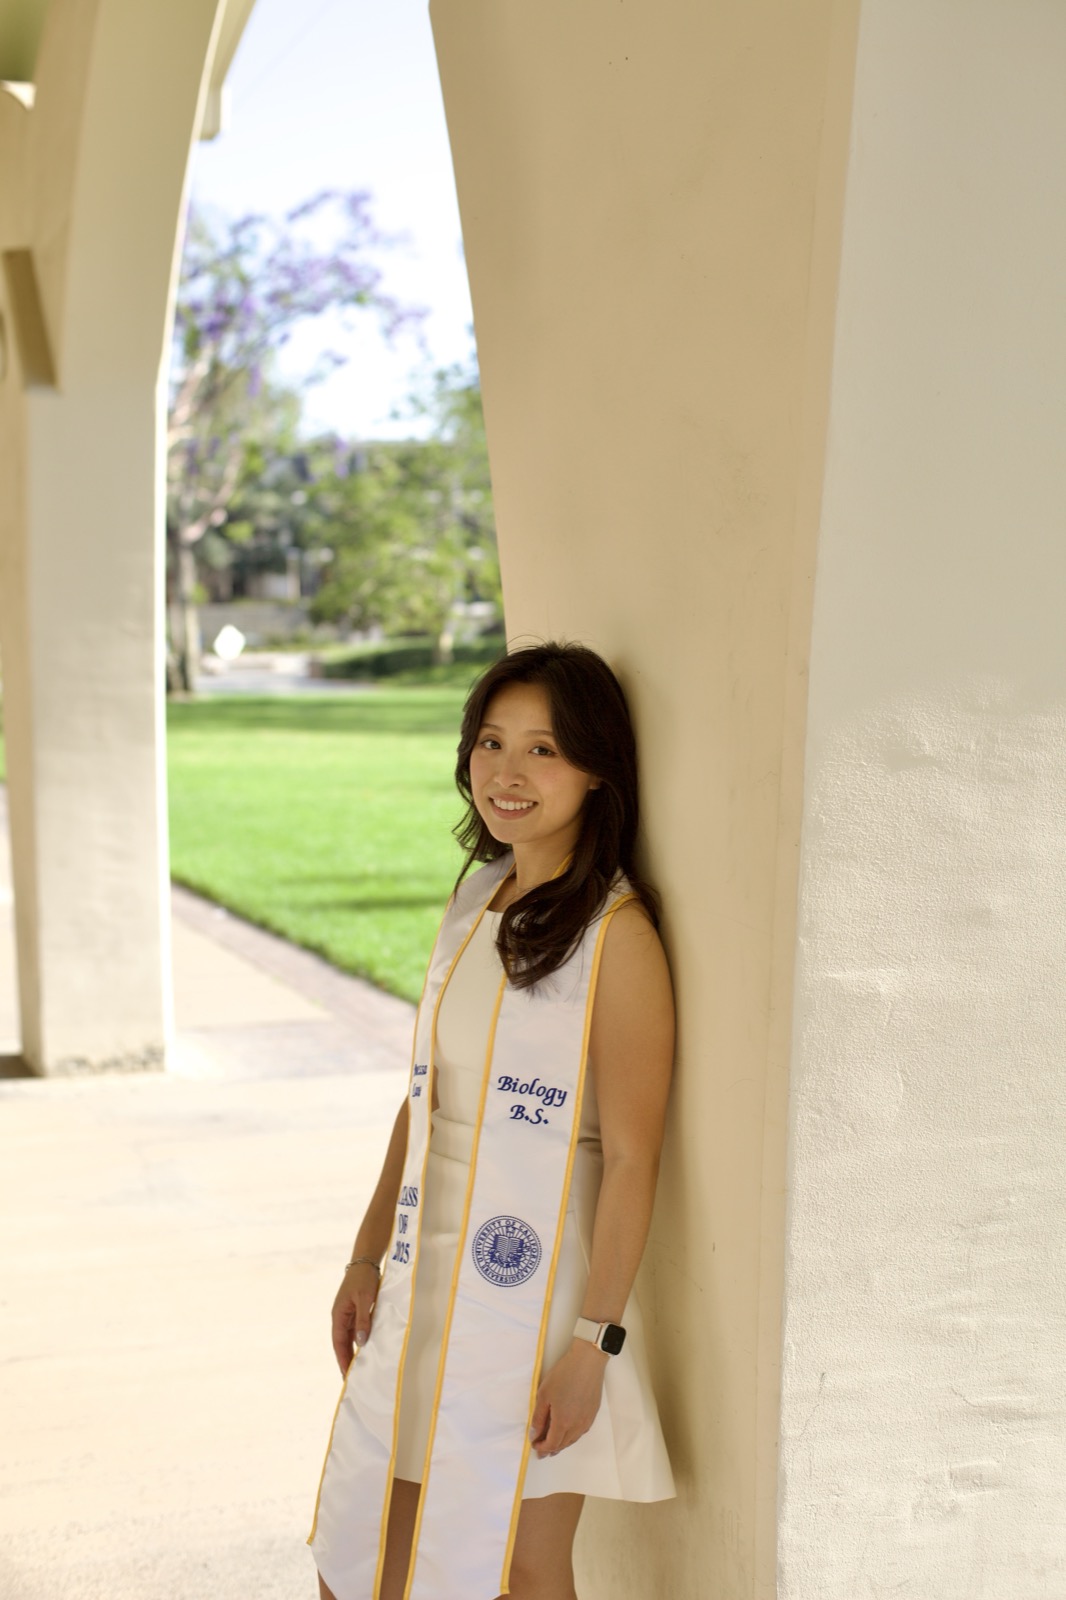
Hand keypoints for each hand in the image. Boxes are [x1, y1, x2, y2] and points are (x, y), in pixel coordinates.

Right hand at [330, 1262, 379, 1375]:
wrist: (365, 1262)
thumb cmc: (363, 1279)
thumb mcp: (364, 1300)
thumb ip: (362, 1321)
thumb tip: (361, 1343)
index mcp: (338, 1315)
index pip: (338, 1343)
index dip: (342, 1359)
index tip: (346, 1374)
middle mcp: (340, 1317)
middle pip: (341, 1343)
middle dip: (345, 1360)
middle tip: (351, 1378)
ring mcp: (346, 1314)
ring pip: (347, 1338)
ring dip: (351, 1352)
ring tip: (357, 1369)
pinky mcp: (354, 1312)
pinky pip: (354, 1331)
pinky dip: (357, 1342)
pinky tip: (364, 1350)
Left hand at [528, 1340, 607, 1458]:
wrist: (587, 1362)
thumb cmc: (564, 1375)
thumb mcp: (544, 1395)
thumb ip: (538, 1418)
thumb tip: (534, 1435)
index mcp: (563, 1422)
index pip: (551, 1444)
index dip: (542, 1448)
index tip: (534, 1445)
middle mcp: (577, 1426)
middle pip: (563, 1445)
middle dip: (550, 1449)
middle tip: (542, 1450)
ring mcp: (587, 1420)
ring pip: (573, 1440)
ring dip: (562, 1444)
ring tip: (553, 1445)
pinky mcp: (593, 1413)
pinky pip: (581, 1432)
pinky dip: (572, 1437)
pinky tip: (568, 1432)